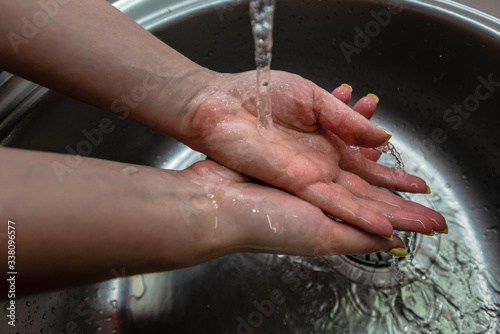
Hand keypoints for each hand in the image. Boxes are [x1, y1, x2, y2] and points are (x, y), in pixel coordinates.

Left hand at [180, 71, 445, 237]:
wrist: (221, 104)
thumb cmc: (260, 95)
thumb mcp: (313, 98)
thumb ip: (346, 119)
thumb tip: (382, 133)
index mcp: (326, 143)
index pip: (368, 165)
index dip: (394, 177)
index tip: (419, 185)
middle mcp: (321, 166)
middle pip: (367, 191)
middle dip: (400, 204)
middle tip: (432, 219)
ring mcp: (309, 178)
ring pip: (356, 202)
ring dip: (388, 215)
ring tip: (418, 228)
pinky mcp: (295, 184)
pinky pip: (332, 203)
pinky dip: (358, 215)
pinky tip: (383, 226)